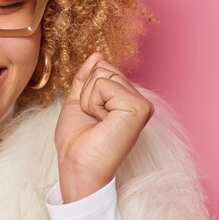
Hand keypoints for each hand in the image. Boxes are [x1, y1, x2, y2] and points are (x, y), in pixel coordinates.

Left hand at [54, 52, 153, 202]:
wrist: (77, 164)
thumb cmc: (77, 140)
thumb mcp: (78, 101)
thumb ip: (87, 78)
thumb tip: (98, 55)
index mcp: (127, 98)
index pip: (103, 67)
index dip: (86, 88)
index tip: (90, 114)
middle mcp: (138, 100)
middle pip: (102, 68)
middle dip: (87, 92)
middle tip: (93, 118)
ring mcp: (141, 103)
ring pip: (102, 74)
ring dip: (89, 99)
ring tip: (97, 121)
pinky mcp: (138, 108)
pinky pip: (104, 85)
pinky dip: (94, 102)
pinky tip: (102, 121)